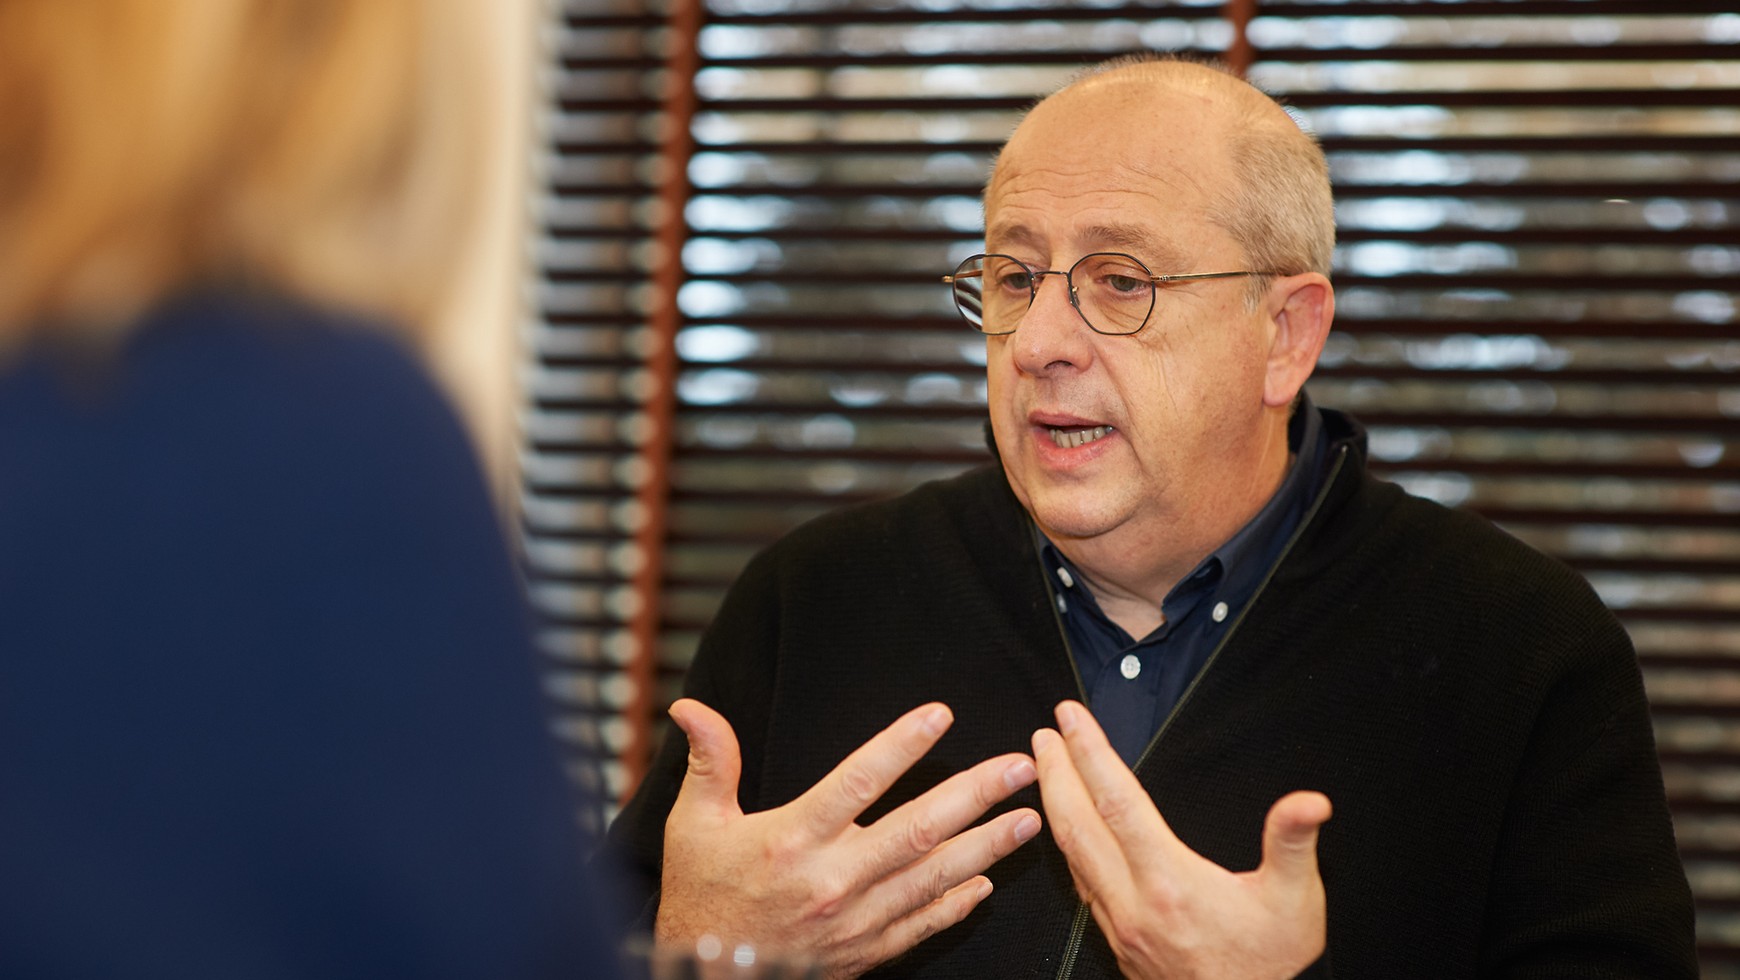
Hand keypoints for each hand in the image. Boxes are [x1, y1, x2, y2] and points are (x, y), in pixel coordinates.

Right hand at [656, 698, 1042, 978]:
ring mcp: (854, 920)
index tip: (941, 715)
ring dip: (985, 847)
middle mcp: (831, 879)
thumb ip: (710, 762)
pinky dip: (957, 906)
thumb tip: (693, 708)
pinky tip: (988, 883)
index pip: (858, 781)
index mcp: (792, 840)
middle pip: (916, 829)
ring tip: (1027, 820)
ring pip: (932, 877)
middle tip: (1020, 768)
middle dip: (975, 795)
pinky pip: (921, 926)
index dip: (901, 745)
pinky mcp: (864, 951)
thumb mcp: (694, 825)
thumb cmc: (701, 899)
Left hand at [1032, 701, 1329, 979]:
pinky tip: (1068, 833)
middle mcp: (1135, 902)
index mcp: (1171, 883)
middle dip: (1057, 772)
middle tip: (1044, 734)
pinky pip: (1080, 884)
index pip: (1118, 802)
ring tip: (1047, 770)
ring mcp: (1120, 924)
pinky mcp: (1118, 940)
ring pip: (1072, 855)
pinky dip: (1068, 847)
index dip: (1091, 753)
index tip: (1071, 718)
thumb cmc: (1268, 968)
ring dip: (1055, 806)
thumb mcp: (1297, 904)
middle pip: (1078, 824)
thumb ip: (1295, 846)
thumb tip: (1308, 803)